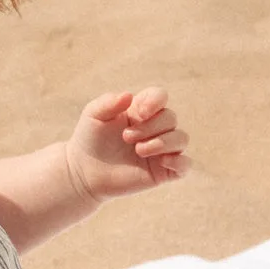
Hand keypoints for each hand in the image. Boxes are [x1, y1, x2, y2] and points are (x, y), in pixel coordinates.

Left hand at [65, 87, 191, 203]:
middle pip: (170, 118)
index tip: (138, 112)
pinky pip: (185, 165)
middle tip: (126, 137)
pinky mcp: (163, 171)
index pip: (161, 97)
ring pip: (181, 138)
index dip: (155, 101)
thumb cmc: (90, 140)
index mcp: (141, 111)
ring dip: (162, 142)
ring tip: (138, 150)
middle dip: (150, 127)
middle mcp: (155, 128)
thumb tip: (129, 96)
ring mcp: (161, 150)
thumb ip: (108, 102)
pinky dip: (179, 161)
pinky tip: (161, 161)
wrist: (84, 172)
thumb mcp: (93, 115)